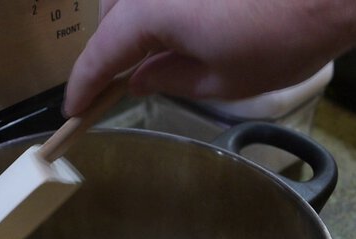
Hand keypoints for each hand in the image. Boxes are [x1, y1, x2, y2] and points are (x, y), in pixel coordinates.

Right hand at [63, 0, 355, 115]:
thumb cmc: (282, 34)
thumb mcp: (220, 80)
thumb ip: (167, 78)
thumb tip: (140, 78)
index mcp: (148, 11)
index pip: (100, 53)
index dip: (83, 86)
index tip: (73, 111)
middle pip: (113, 16)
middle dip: (110, 52)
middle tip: (116, 87)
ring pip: (136, 0)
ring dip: (135, 26)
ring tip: (151, 59)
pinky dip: (162, 12)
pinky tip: (182, 28)